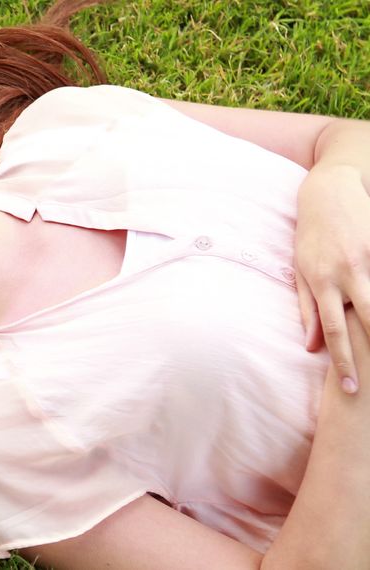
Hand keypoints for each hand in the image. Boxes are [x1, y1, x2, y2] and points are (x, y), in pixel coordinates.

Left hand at [295, 163, 369, 393]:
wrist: (328, 191)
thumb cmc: (311, 237)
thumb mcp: (302, 272)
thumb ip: (308, 310)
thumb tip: (310, 349)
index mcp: (322, 283)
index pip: (335, 333)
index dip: (344, 362)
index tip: (351, 389)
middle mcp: (346, 272)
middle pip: (369, 320)